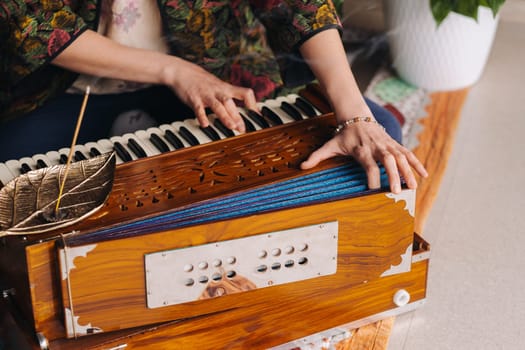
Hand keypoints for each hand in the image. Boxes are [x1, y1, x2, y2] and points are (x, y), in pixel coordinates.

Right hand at [166, 60, 257, 132]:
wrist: (181, 71)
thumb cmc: (201, 81)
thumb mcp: (218, 86)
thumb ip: (228, 97)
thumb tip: (238, 112)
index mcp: (226, 88)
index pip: (245, 93)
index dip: (253, 104)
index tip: (257, 117)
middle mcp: (218, 90)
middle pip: (231, 103)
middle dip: (238, 116)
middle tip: (243, 129)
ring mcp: (206, 94)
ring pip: (218, 105)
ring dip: (225, 116)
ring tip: (231, 127)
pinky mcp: (194, 98)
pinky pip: (199, 108)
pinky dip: (202, 116)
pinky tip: (205, 124)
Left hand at [300, 121, 427, 193]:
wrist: (357, 116)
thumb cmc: (344, 135)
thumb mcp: (330, 145)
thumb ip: (317, 157)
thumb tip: (300, 166)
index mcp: (361, 150)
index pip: (368, 165)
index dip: (371, 177)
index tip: (373, 191)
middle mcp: (377, 147)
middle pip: (388, 161)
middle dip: (393, 176)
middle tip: (397, 192)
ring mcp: (387, 145)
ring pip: (401, 158)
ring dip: (408, 172)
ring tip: (413, 187)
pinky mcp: (395, 144)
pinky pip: (408, 154)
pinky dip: (417, 163)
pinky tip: (424, 175)